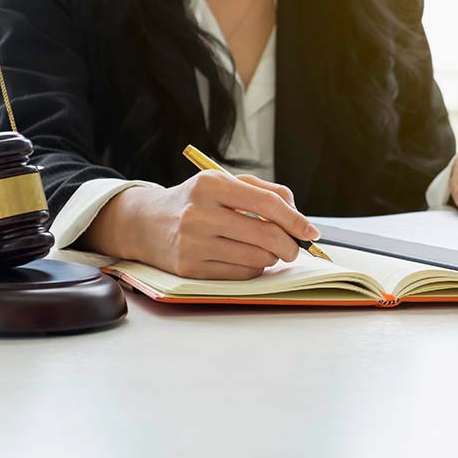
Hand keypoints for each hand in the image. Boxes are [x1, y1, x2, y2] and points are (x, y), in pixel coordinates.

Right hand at [81, 171, 317, 279]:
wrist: (146, 223)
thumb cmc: (196, 201)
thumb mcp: (224, 184)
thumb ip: (264, 192)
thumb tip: (298, 216)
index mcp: (211, 185)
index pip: (267, 204)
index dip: (295, 220)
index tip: (311, 232)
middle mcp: (198, 213)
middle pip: (266, 235)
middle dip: (290, 246)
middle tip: (294, 248)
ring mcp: (192, 243)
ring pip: (257, 259)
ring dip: (270, 257)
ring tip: (263, 249)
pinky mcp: (189, 269)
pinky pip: (240, 274)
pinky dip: (252, 268)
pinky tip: (243, 257)